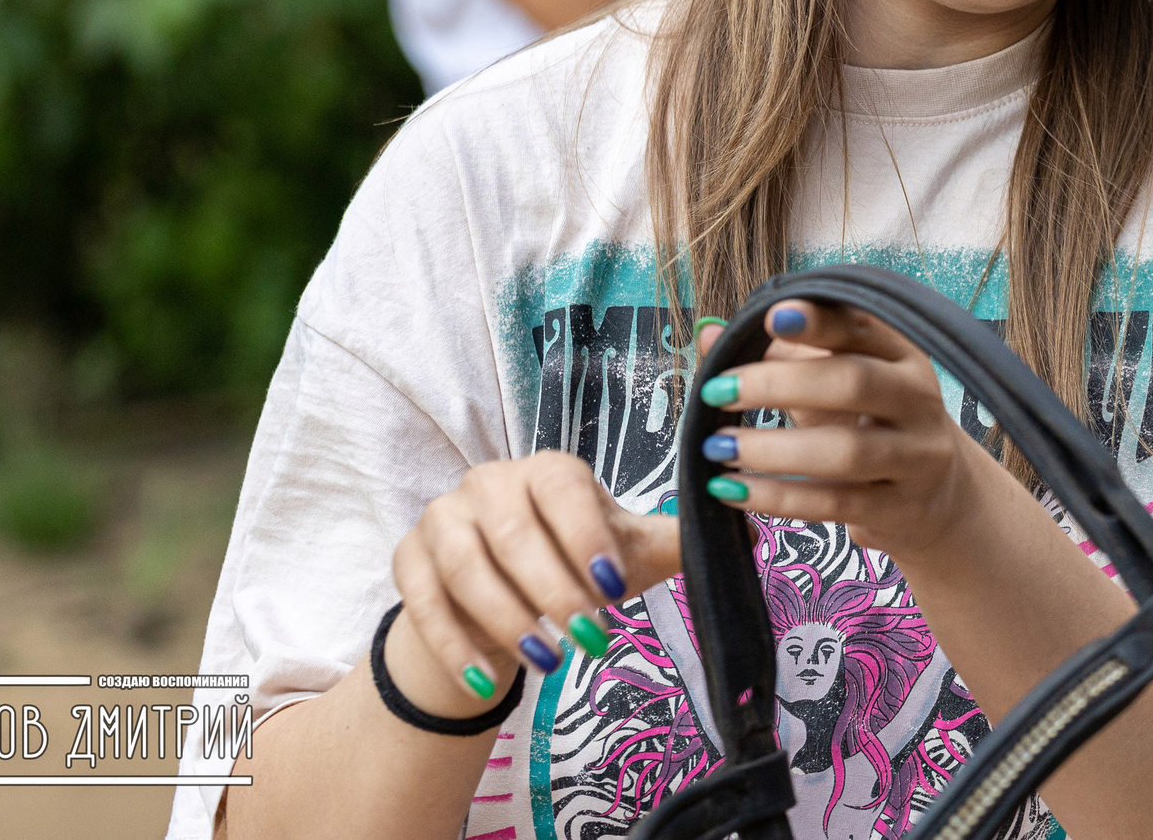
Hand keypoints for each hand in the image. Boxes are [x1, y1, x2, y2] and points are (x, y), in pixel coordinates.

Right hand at [387, 450, 679, 712]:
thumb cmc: (570, 565)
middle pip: (514, 533)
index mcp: (548, 471)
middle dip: (554, 590)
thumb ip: (671, 543)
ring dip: (507, 618)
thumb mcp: (620, 554)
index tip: (614, 585)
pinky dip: (454, 644)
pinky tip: (486, 679)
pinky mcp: (408, 558)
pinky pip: (423, 601)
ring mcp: (443, 517)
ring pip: (467, 567)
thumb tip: (744, 537)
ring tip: (546, 662)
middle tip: (590, 639)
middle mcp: (490, 482)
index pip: (563, 489)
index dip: (587, 535)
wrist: (498, 595)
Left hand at [695, 298, 997, 565]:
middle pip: (853, 382)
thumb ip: (776, 355)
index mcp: (902, 352)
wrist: (935, 494)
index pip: (861, 327)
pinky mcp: (902, 507)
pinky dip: (778, 498)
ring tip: (716, 447)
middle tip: (716, 391)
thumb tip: (708, 333)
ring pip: (846, 451)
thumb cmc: (869, 422)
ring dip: (773, 450)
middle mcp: (918, 398)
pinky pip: (836, 504)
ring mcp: (917, 456)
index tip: (769, 318)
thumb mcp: (830, 381)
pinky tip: (733, 490)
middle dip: (779, 385)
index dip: (818, 321)